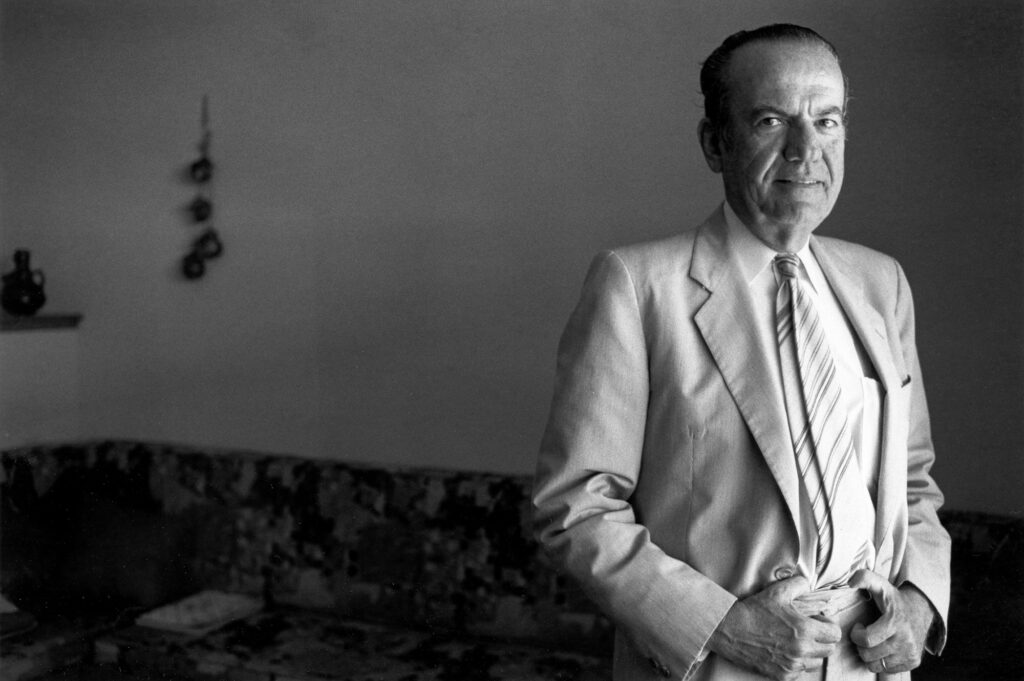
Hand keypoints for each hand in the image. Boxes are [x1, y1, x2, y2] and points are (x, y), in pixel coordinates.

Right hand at [708, 576, 841, 680]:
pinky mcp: (782, 675)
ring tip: (796, 642)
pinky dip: (796, 663)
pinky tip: (785, 652)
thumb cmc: (754, 610)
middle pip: (829, 650)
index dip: (829, 626)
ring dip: (810, 653)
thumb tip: (809, 584)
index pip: (835, 634)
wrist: (730, 630)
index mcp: (805, 629)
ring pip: (815, 662)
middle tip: (809, 632)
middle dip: (822, 640)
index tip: (819, 622)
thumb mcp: (777, 591)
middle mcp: (802, 650)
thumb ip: (799, 584)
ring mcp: (792, 665)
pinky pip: (800, 672)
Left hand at [848, 569, 934, 674]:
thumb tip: (851, 582)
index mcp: (895, 622)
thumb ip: (864, 578)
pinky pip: (887, 670)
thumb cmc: (893, 599)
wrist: (920, 610)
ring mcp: (910, 653)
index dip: (857, 634)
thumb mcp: (879, 584)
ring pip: (876, 665)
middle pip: (869, 655)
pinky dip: (881, 661)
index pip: (867, 640)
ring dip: (870, 655)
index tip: (859, 627)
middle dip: (861, 645)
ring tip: (873, 642)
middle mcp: (906, 640)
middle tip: (865, 635)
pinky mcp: (913, 662)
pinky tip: (883, 648)